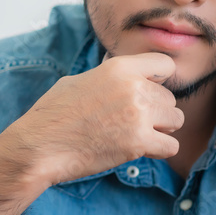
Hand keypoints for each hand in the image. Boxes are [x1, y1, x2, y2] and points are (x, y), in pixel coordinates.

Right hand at [0, 52, 182, 214]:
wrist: (39, 147)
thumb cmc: (53, 116)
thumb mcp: (79, 81)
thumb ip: (107, 76)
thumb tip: (120, 70)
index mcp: (118, 67)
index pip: (165, 64)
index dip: (160, 79)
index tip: (150, 91)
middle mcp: (132, 87)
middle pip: (169, 97)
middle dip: (156, 110)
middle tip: (134, 122)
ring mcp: (138, 115)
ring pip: (175, 120)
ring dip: (161, 129)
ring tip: (138, 135)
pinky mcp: (138, 143)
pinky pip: (171, 145)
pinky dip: (160, 150)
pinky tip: (142, 150)